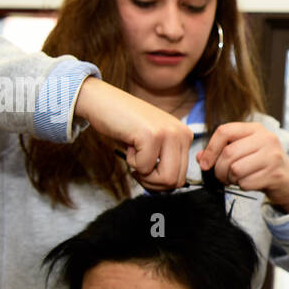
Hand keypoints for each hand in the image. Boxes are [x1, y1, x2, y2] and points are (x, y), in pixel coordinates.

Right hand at [75, 78, 192, 190]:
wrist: (103, 101)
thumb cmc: (126, 126)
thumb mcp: (154, 144)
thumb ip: (166, 162)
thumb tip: (169, 187)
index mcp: (185, 137)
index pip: (182, 177)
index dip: (159, 182)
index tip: (145, 169)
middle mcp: (182, 134)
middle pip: (175, 181)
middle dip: (152, 183)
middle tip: (137, 167)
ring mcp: (169, 134)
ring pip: (165, 179)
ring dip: (144, 175)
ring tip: (135, 155)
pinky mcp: (152, 135)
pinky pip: (144, 168)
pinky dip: (131, 162)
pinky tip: (129, 143)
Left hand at [197, 122, 288, 211]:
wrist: (288, 182)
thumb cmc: (261, 165)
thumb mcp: (244, 152)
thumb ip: (221, 152)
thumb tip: (201, 158)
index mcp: (256, 129)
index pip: (224, 131)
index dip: (210, 149)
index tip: (205, 163)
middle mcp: (266, 138)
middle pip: (228, 153)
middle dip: (219, 169)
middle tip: (222, 176)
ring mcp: (272, 156)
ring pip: (235, 169)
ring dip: (230, 179)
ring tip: (236, 179)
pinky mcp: (275, 174)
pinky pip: (245, 182)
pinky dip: (242, 186)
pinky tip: (249, 182)